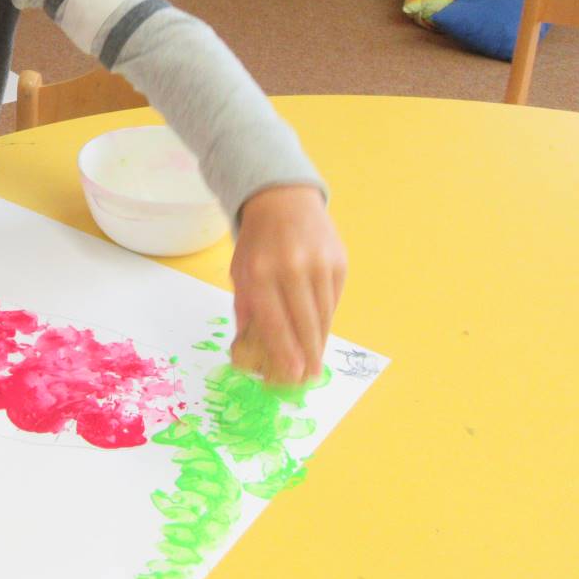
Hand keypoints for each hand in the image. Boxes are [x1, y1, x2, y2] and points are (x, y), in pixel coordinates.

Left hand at [229, 185, 346, 385]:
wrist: (283, 200)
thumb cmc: (257, 242)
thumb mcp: (240, 271)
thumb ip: (246, 309)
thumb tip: (248, 352)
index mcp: (259, 271)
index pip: (274, 322)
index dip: (285, 352)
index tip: (293, 375)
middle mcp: (291, 267)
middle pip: (304, 322)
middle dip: (308, 355)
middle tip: (309, 378)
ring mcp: (319, 263)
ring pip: (323, 314)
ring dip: (320, 342)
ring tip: (316, 363)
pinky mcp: (338, 261)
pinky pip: (334, 300)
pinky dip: (327, 319)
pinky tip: (321, 333)